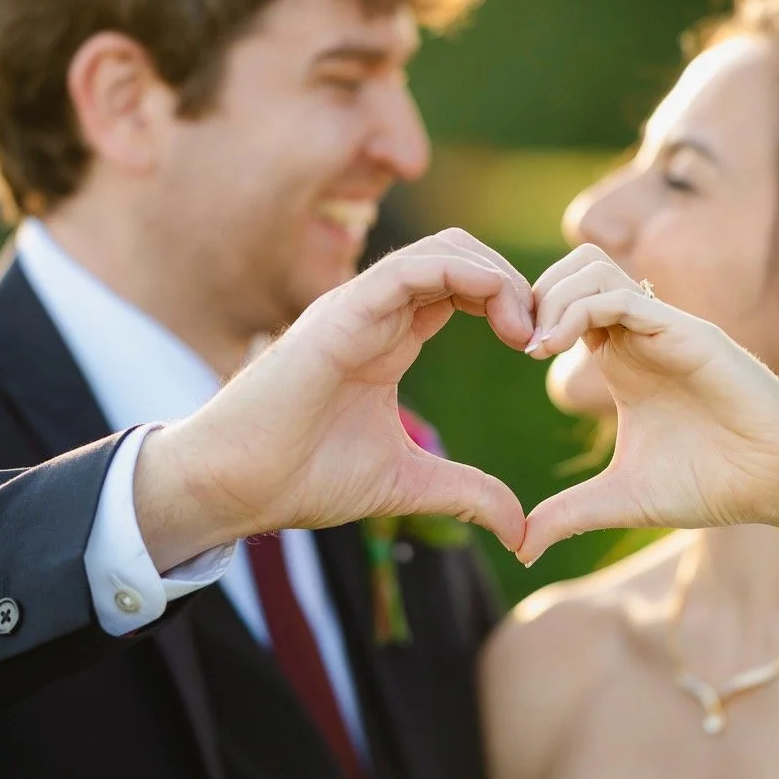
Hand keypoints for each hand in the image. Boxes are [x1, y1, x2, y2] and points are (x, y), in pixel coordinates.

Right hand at [134, 230, 533, 564]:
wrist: (234, 485)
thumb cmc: (301, 477)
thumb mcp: (405, 484)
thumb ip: (464, 493)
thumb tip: (521, 528)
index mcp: (390, 339)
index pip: (462, 289)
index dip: (513, 304)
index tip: (543, 349)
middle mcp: (376, 313)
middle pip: (461, 256)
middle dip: (515, 283)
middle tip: (545, 335)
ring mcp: (358, 306)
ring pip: (443, 250)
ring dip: (498, 275)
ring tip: (527, 327)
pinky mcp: (341, 312)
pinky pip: (412, 266)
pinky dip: (465, 273)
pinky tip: (499, 310)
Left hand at [515, 246, 778, 563]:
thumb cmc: (714, 484)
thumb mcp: (622, 500)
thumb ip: (569, 514)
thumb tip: (520, 547)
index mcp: (622, 358)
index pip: (564, 303)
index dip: (528, 317)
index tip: (510, 353)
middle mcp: (639, 334)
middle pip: (573, 269)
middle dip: (533, 295)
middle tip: (516, 342)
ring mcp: (663, 328)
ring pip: (593, 269)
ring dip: (552, 297)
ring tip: (534, 345)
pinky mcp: (687, 333)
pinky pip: (625, 298)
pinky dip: (580, 310)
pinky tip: (554, 347)